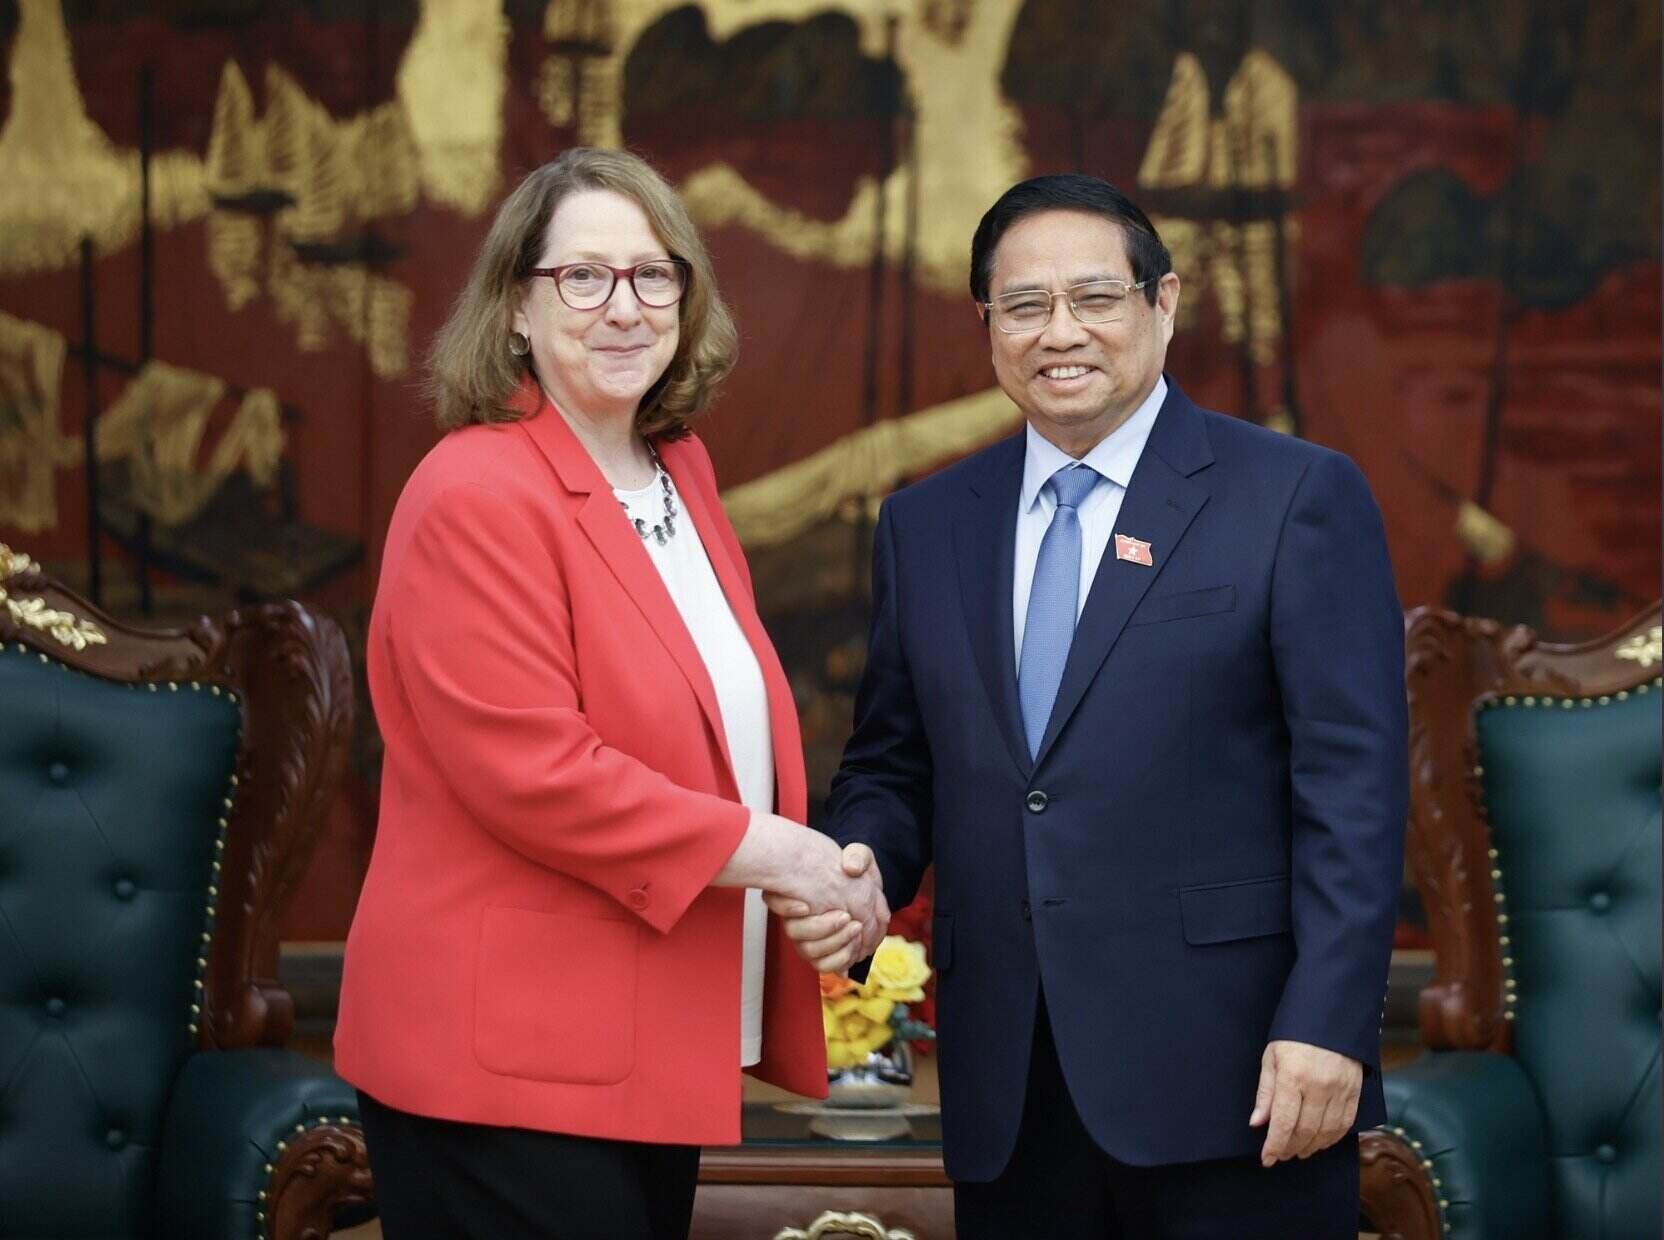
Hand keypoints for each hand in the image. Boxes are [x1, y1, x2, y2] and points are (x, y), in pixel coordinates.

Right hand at [765, 844, 889, 972]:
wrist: (869, 893)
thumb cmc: (858, 873)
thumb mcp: (860, 856)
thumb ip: (857, 856)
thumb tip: (850, 867)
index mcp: (798, 891)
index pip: (773, 899)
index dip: (785, 906)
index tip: (806, 906)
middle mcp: (796, 917)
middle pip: (793, 931)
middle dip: (822, 927)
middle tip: (846, 917)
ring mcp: (807, 938)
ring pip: (808, 951)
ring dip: (834, 943)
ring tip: (856, 929)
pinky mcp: (823, 954)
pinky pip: (822, 965)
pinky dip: (840, 960)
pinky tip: (854, 947)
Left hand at [1248, 1040, 1362, 1165]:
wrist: (1330, 1016)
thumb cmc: (1294, 1036)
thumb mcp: (1272, 1058)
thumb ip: (1266, 1092)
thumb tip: (1258, 1123)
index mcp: (1293, 1076)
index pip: (1283, 1122)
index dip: (1274, 1145)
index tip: (1267, 1159)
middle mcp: (1319, 1086)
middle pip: (1305, 1131)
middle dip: (1291, 1148)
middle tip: (1281, 1155)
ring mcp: (1340, 1090)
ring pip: (1327, 1132)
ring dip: (1311, 1147)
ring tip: (1299, 1150)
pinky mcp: (1355, 1091)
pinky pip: (1346, 1124)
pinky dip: (1332, 1138)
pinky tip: (1321, 1141)